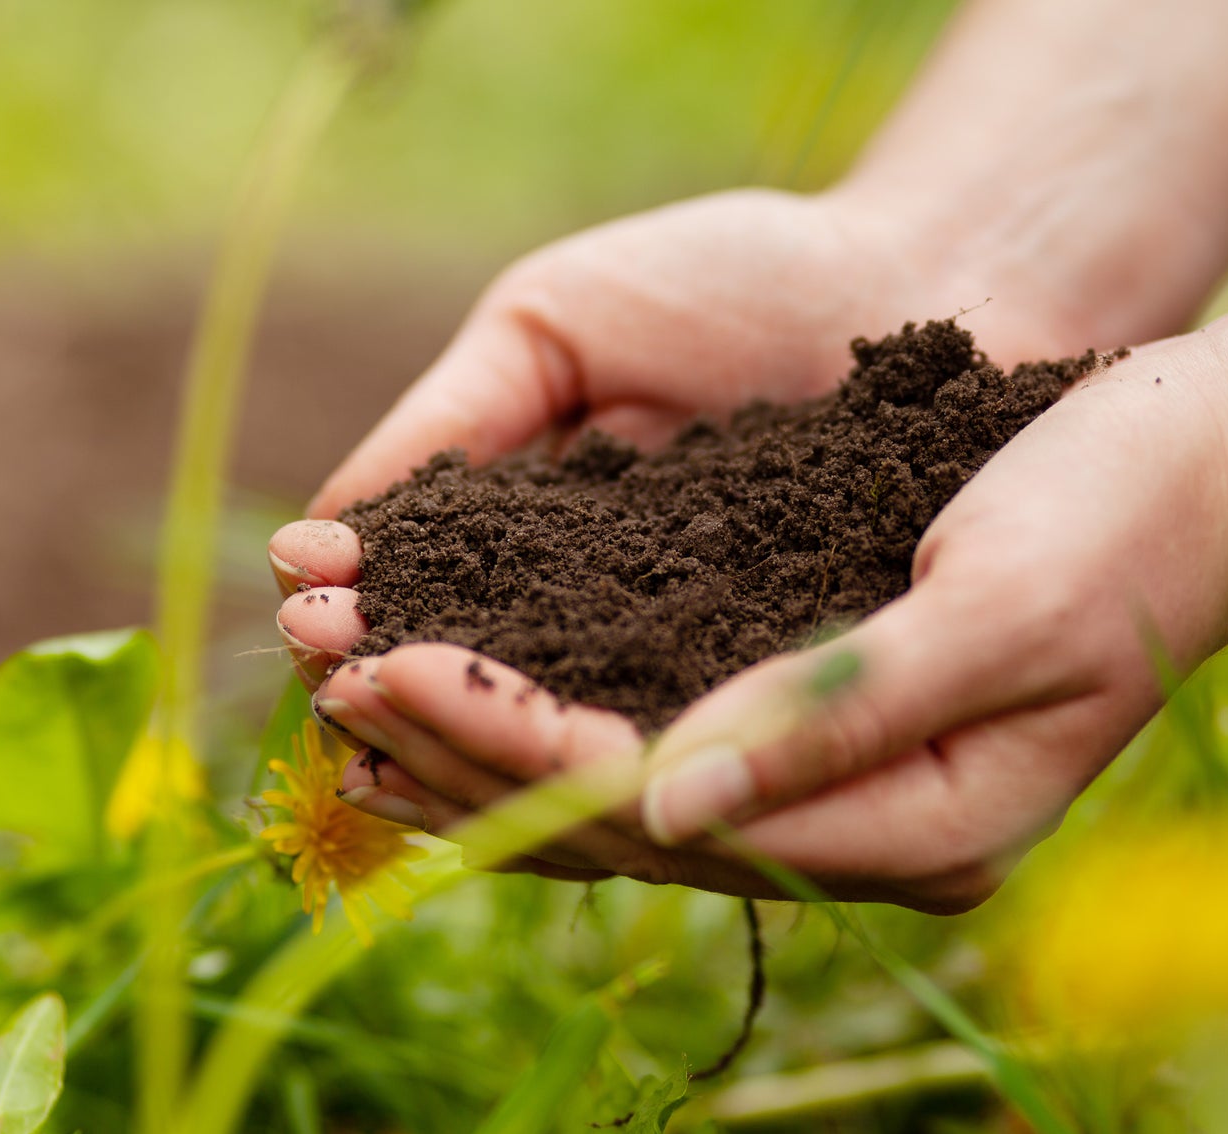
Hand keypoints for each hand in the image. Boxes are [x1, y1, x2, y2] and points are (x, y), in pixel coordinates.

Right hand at [269, 185, 1070, 683]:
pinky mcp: (774, 700)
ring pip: (561, 745)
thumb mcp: (555, 324)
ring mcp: (684, 670)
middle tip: (335, 674)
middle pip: (472, 700)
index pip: (420, 613)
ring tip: (391, 714)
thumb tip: (314, 536)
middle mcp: (597, 627)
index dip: (360, 622)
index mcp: (532, 545)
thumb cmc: (735, 278)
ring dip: (468, 745)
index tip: (310, 610)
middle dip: (393, 692)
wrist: (918, 275)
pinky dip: (602, 763)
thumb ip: (448, 424)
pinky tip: (539, 761)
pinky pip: (683, 746)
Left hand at [274, 320, 1227, 909]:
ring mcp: (845, 787)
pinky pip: (657, 737)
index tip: (395, 675)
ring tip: (352, 706)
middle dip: (473, 757)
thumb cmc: (1124, 519)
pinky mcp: (822, 723)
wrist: (1205, 467)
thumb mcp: (999, 609)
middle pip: (629, 822)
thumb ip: (847, 711)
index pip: (681, 811)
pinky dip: (552, 712)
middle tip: (328, 686)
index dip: (524, 750)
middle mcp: (869, 832)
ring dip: (489, 749)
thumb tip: (669, 800)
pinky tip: (464, 685)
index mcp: (924, 829)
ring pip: (626, 795)